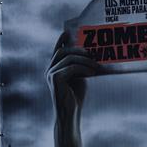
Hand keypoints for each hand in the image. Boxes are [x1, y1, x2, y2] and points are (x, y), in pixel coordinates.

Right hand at [46, 32, 96, 146]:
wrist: (71, 115)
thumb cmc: (76, 98)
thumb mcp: (79, 78)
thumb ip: (80, 66)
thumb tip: (90, 53)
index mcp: (54, 68)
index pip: (57, 50)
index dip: (61, 39)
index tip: (69, 31)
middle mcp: (49, 70)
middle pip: (63, 51)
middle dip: (78, 49)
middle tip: (93, 51)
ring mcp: (51, 74)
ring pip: (68, 58)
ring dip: (84, 59)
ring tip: (96, 64)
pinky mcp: (55, 79)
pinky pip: (70, 68)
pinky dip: (83, 68)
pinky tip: (92, 72)